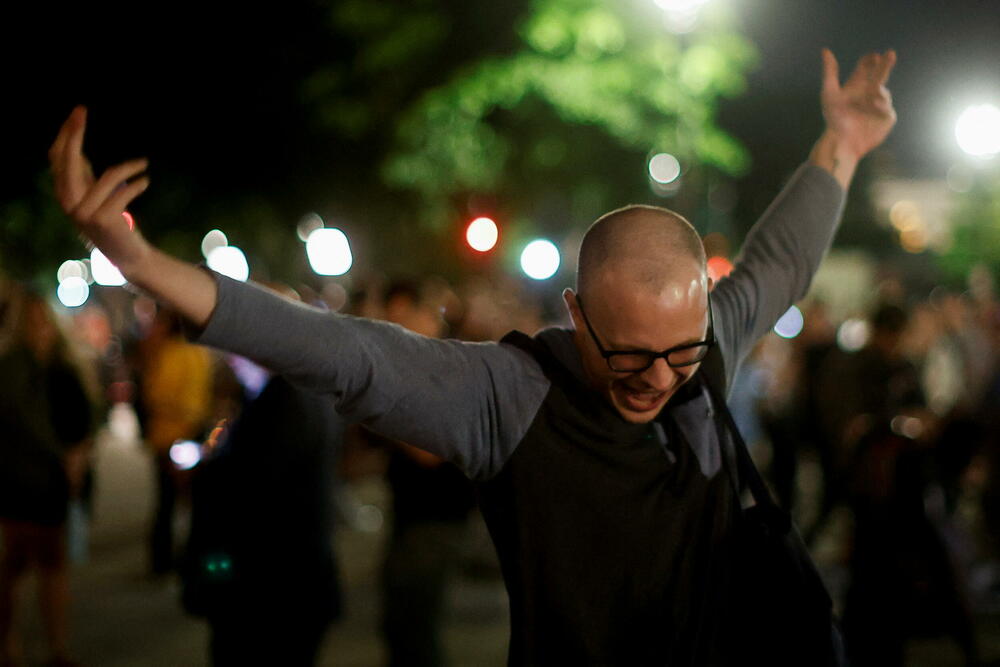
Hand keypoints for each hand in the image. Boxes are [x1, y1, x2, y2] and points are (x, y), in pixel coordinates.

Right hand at [49, 106, 151, 275]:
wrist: (128, 255)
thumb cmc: (113, 220)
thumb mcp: (94, 194)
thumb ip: (84, 174)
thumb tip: (75, 144)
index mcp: (64, 193)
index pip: (59, 157)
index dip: (67, 134)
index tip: (78, 112)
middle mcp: (68, 203)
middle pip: (69, 160)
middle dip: (75, 132)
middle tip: (82, 110)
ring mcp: (84, 213)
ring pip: (107, 176)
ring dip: (129, 166)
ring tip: (144, 163)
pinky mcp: (103, 219)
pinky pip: (123, 192)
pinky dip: (137, 184)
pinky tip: (146, 181)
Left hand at [820, 48, 896, 161]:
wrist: (842, 141)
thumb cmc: (834, 118)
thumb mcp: (829, 93)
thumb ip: (830, 72)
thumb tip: (825, 50)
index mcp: (855, 87)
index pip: (865, 69)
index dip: (870, 61)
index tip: (874, 56)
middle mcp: (867, 94)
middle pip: (879, 75)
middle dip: (885, 64)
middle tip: (890, 54)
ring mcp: (878, 105)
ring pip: (884, 92)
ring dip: (879, 92)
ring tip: (872, 97)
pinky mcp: (885, 117)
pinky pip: (888, 108)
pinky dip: (882, 105)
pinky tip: (875, 106)